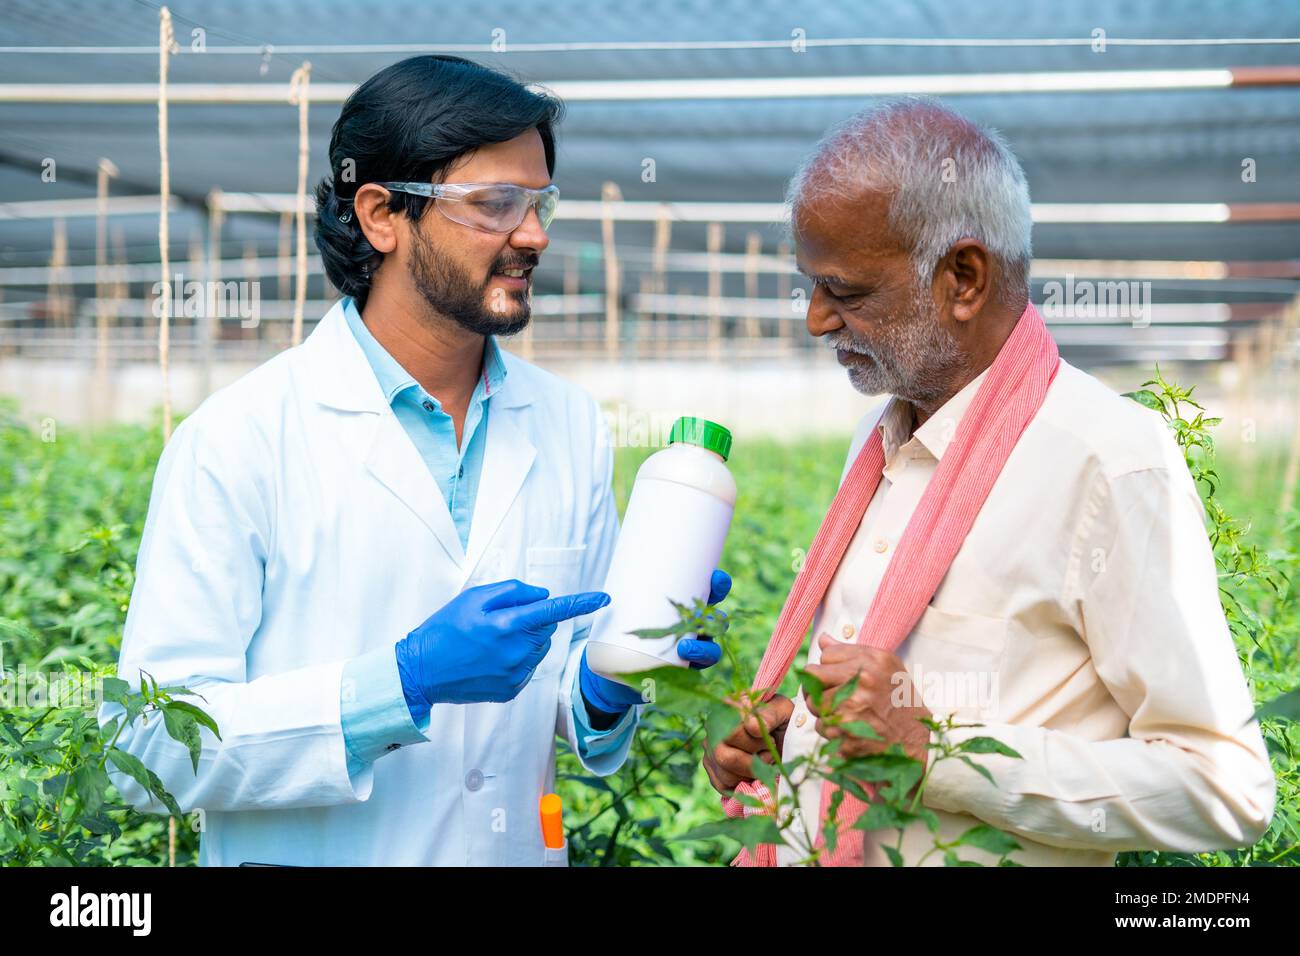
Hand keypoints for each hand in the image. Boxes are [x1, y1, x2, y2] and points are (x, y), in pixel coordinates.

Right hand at [396, 579, 609, 716]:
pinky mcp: (512, 690)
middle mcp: (517, 652)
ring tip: (489, 643)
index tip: (604, 597)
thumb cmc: (444, 629)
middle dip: (531, 620)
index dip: (582, 602)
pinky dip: (517, 660)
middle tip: (498, 621)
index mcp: (508, 625)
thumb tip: (543, 595)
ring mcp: (516, 675)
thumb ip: (512, 591)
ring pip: (538, 649)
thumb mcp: (472, 598)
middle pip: (546, 629)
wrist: (421, 672)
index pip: (554, 610)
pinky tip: (490, 660)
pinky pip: (528, 668)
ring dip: (525, 641)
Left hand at [580, 568, 733, 717]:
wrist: (614, 667)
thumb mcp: (621, 610)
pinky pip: (696, 672)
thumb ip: (614, 601)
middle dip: (717, 617)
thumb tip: (603, 598)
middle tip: (703, 614)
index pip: (709, 593)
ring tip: (685, 647)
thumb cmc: (621, 628)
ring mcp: (690, 651)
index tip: (715, 578)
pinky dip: (693, 668)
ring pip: (710, 648)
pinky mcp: (682, 672)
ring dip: (704, 647)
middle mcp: (693, 628)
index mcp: (684, 607)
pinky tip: (685, 665)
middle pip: (716, 621)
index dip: (718, 585)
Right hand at [702, 694, 793, 794]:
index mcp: (727, 707)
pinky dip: (743, 784)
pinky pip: (723, 785)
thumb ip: (769, 716)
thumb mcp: (783, 712)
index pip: (732, 733)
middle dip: (753, 761)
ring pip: (724, 774)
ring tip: (763, 761)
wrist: (784, 736)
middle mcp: (712, 726)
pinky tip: (754, 772)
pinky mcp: (712, 768)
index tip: (771, 739)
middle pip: (723, 756)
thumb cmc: (783, 721)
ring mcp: (710, 748)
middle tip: (769, 753)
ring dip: (750, 774)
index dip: (755, 742)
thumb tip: (751, 727)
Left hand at [803, 634, 931, 766]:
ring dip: (823, 708)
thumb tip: (822, 639)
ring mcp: (852, 710)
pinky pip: (821, 725)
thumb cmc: (899, 698)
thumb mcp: (885, 665)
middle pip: (813, 676)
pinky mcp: (846, 734)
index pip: (826, 655)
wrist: (915, 739)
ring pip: (812, 702)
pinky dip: (830, 728)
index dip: (830, 666)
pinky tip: (848, 727)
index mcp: (871, 662)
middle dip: (817, 685)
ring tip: (843, 711)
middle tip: (831, 692)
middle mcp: (862, 683)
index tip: (840, 676)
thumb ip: (851, 651)